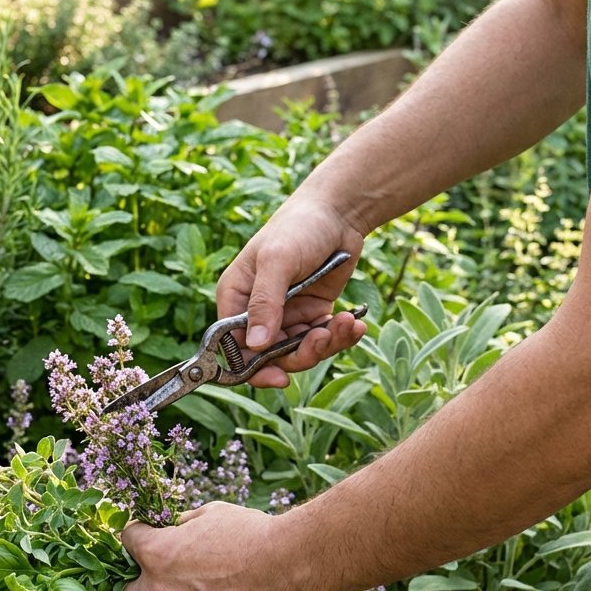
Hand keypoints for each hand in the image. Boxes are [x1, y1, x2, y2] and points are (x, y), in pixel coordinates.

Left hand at [100, 503, 313, 590]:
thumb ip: (184, 524)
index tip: (145, 536)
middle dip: (120, 589)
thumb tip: (173, 529)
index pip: (125, 541)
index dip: (136, 535)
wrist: (291, 564)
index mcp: (157, 553)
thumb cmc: (254, 532)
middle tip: (131, 585)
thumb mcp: (213, 513)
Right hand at [217, 199, 368, 386]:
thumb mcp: (278, 261)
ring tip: (347, 324)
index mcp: (235, 298)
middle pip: (271, 357)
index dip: (253, 368)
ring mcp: (288, 315)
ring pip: (301, 352)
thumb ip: (265, 302)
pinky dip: (341, 336)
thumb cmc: (299, 227)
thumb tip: (255, 345)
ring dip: (326, 344)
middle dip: (301, 353)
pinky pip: (323, 339)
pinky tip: (355, 323)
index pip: (234, 347)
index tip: (279, 378)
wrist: (339, 212)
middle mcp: (258, 312)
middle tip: (324, 338)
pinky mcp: (314, 314)